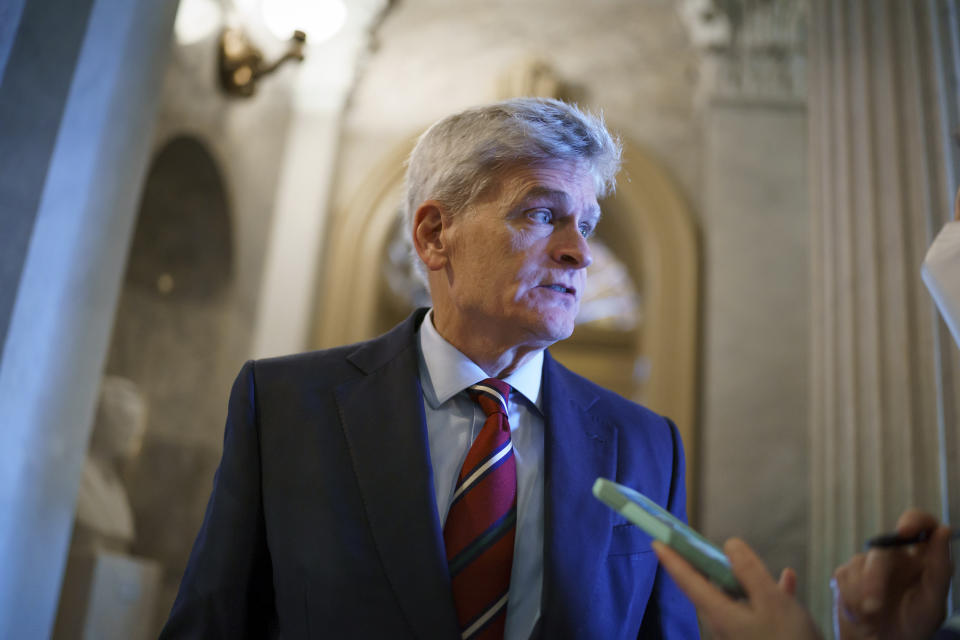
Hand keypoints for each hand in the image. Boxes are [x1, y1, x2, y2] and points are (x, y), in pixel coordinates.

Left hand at [654, 538, 822, 639]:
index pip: (688, 581)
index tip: (656, 541)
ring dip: (745, 578)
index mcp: (719, 614)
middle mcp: (723, 625)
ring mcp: (740, 633)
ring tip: (754, 559)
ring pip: (737, 596)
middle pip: (710, 587)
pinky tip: (788, 580)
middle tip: (701, 543)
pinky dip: (770, 593)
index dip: (672, 560)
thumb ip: (749, 572)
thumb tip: (729, 545)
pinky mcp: (759, 637)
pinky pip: (759, 610)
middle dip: (707, 564)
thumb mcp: (772, 602)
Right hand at [832, 509, 952, 639]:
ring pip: (859, 563)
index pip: (921, 524)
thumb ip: (939, 569)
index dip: (913, 520)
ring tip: (870, 618)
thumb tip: (944, 530)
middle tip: (873, 606)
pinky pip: (843, 575)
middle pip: (882, 549)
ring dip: (861, 595)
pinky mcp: (847, 574)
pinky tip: (860, 614)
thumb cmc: (913, 627)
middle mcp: (896, 557)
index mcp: (921, 559)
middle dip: (874, 579)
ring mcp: (869, 564)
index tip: (904, 531)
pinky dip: (850, 598)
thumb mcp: (933, 602)